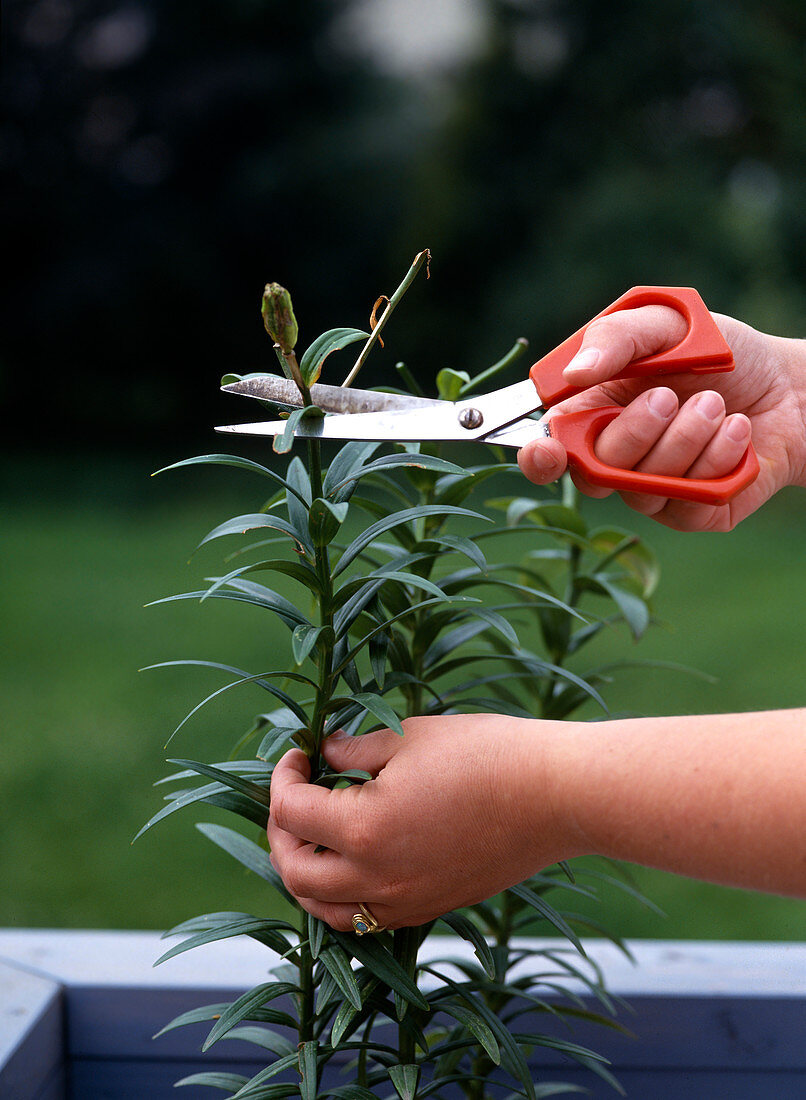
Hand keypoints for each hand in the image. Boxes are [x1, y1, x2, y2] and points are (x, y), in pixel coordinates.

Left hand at [267, 715, 571, 929]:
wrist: (556, 795)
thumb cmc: (486, 754)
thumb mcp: (410, 736)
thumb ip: (355, 750)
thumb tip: (324, 753)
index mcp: (364, 828)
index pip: (291, 810)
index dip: (283, 775)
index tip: (298, 753)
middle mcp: (376, 877)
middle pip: (293, 870)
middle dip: (279, 829)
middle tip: (293, 793)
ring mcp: (404, 901)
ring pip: (323, 907)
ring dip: (303, 871)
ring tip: (312, 833)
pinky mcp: (429, 908)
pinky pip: (363, 917)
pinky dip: (341, 894)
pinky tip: (352, 860)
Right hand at [517, 304, 805, 530]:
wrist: (790, 385)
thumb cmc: (723, 352)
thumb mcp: (668, 323)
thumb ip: (617, 337)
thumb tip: (574, 374)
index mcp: (595, 413)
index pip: (549, 448)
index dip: (540, 456)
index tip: (549, 449)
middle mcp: (617, 458)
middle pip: (595, 472)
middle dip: (635, 431)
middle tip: (670, 396)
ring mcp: (653, 490)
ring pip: (644, 486)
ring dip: (687, 436)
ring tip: (716, 405)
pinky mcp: (692, 511)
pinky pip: (688, 500)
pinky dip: (718, 457)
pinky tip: (736, 432)